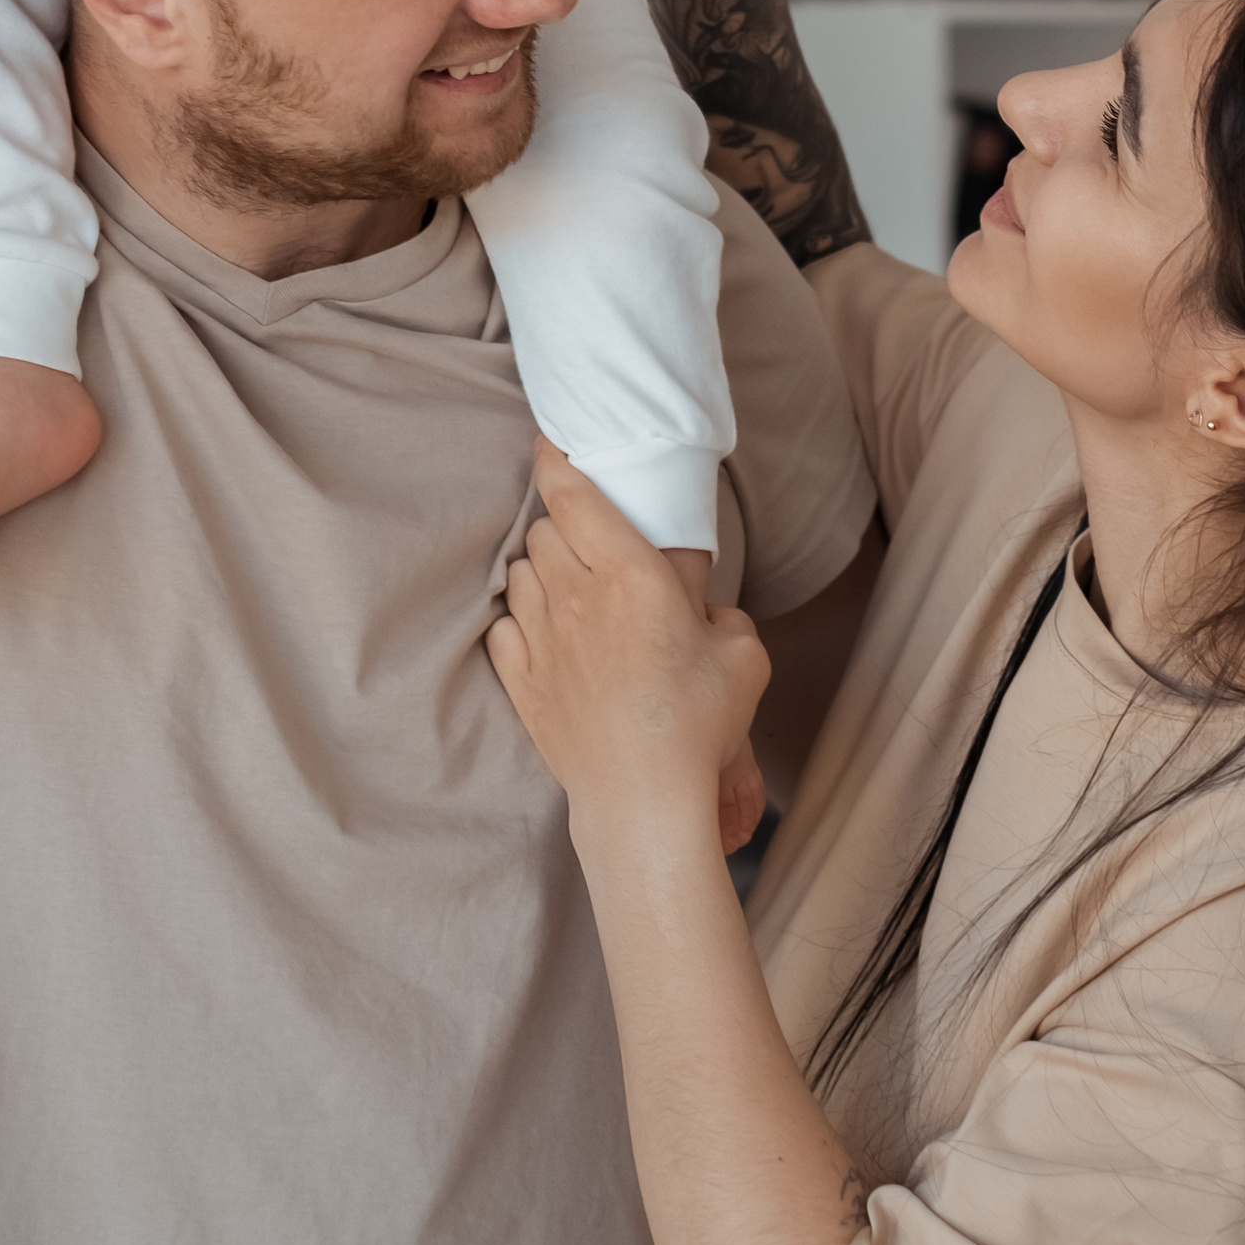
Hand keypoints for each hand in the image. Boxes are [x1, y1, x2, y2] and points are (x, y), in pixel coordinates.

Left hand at [489, 446, 770, 846]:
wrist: (643, 801)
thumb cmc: (699, 725)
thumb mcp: (741, 652)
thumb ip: (719, 612)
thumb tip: (697, 611)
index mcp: (632, 577)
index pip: (575, 497)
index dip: (557, 460)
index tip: (549, 442)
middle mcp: (577, 597)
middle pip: (544, 531)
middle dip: (562, 525)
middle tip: (589, 541)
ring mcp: (542, 640)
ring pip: (521, 574)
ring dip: (541, 570)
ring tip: (571, 590)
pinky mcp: (522, 681)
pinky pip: (503, 626)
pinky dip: (518, 619)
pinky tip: (544, 632)